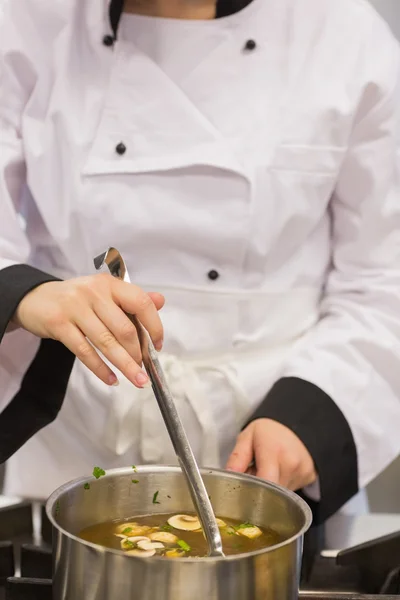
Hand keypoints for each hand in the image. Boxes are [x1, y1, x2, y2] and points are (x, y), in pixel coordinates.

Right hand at [13, 274, 164, 387]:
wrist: (34, 298)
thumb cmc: (76, 299)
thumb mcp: (104, 293)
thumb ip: (132, 298)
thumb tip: (161, 301)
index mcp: (109, 284)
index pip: (140, 302)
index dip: (153, 326)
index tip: (157, 345)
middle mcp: (94, 292)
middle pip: (124, 328)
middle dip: (138, 353)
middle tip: (143, 369)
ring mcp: (75, 307)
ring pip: (106, 342)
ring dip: (124, 365)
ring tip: (137, 380)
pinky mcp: (59, 324)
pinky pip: (84, 351)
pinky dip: (100, 368)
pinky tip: (111, 379)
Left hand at [226, 418, 316, 490]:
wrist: (296, 425)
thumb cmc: (269, 431)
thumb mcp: (247, 436)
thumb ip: (237, 457)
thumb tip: (228, 475)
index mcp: (273, 450)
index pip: (265, 481)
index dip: (253, 490)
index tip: (244, 488)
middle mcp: (290, 463)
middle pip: (270, 492)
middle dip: (259, 490)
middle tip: (254, 474)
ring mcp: (301, 471)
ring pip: (280, 494)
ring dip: (269, 489)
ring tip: (266, 471)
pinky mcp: (308, 478)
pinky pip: (290, 492)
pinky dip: (280, 487)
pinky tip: (277, 473)